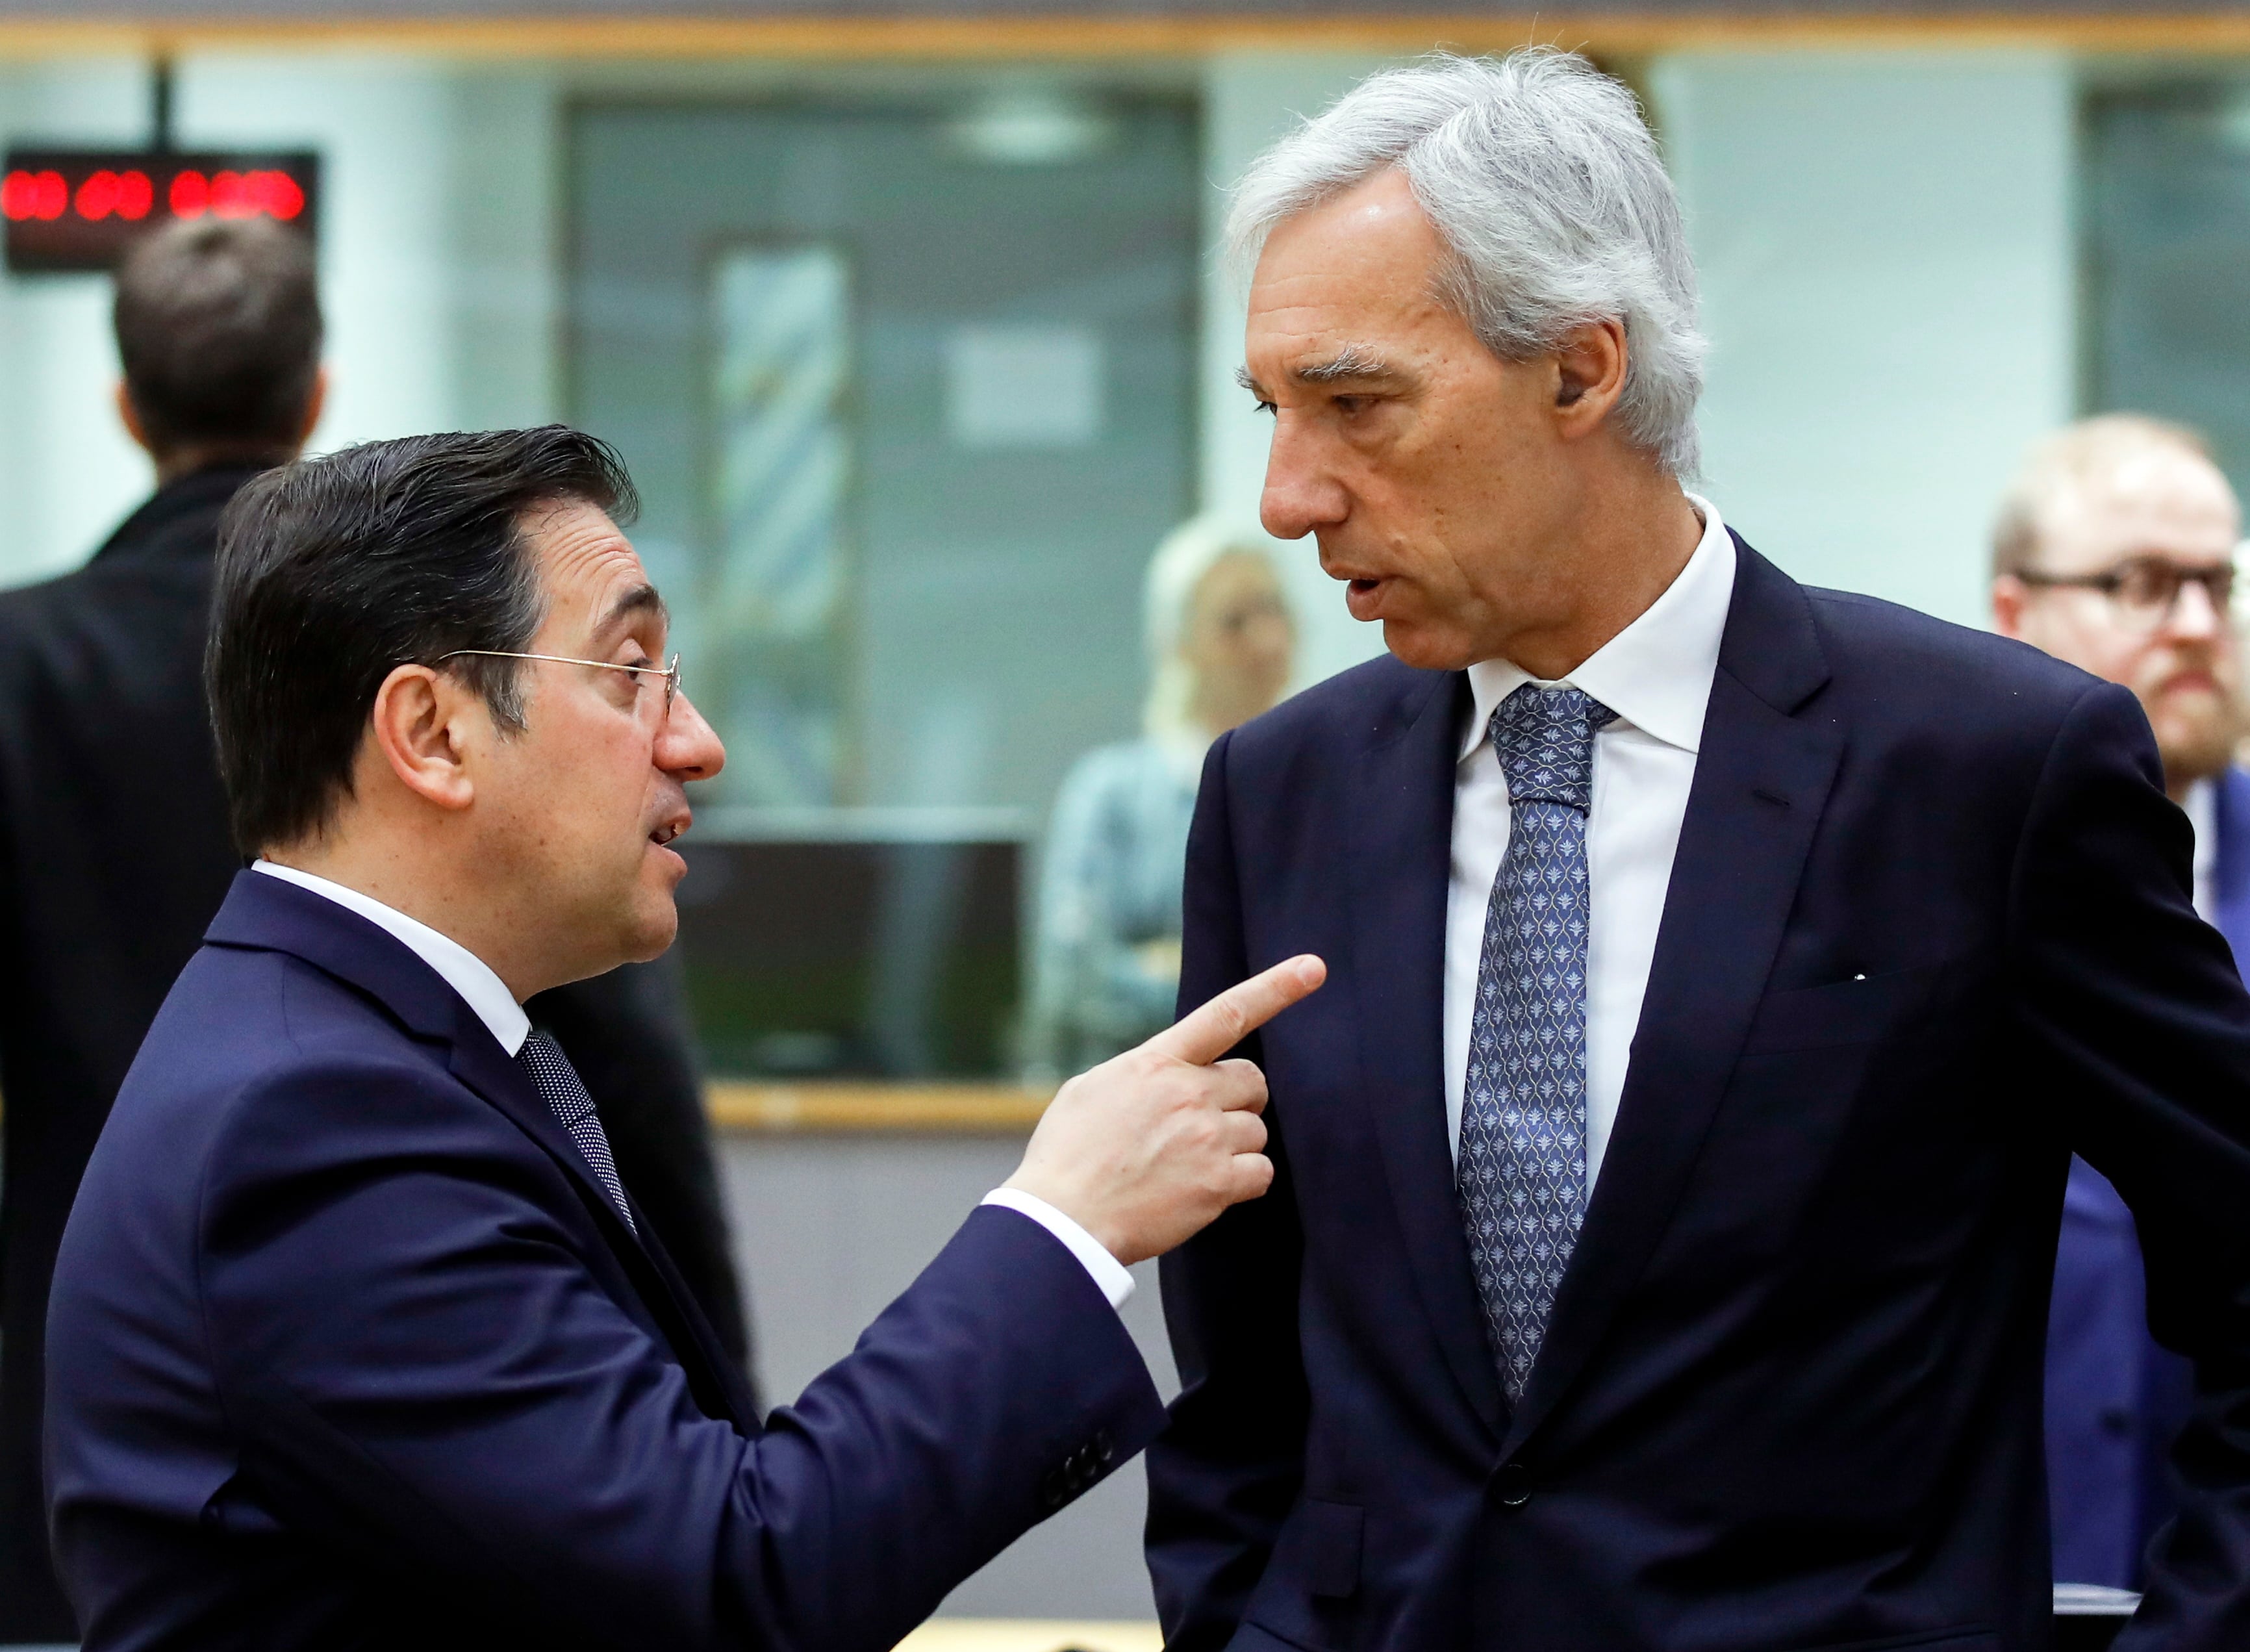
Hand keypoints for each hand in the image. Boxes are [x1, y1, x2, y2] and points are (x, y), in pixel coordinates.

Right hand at [1006, 954, 1325, 1265]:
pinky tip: (1202, 1190)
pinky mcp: (1218, 1183)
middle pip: (1253, 1083)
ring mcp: (1207, 1137)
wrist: (1063, 1219)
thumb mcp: (1092, 1090)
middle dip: (1238, 1101)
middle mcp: (1189, 1092)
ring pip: (1256, 1131)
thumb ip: (1141, 1074)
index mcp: (1157, 1062)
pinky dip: (1241, 1182)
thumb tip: (1163, 1075)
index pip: (1225, 1014)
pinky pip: (1261, 1173)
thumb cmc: (1067, 1157)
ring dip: (1233, 1146)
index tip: (1313, 968)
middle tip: (1204, 1125)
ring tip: (1186, 1166)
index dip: (1276, 988)